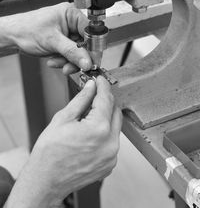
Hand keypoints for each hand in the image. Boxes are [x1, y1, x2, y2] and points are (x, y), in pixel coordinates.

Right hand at [6, 77, 121, 207]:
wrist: (45, 181)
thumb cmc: (49, 153)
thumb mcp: (63, 119)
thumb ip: (81, 100)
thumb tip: (90, 87)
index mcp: (98, 129)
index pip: (106, 99)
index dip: (103, 86)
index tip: (100, 80)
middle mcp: (110, 143)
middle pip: (115, 111)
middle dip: (106, 100)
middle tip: (94, 95)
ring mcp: (111, 156)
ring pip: (116, 126)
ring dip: (106, 116)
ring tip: (89, 115)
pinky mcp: (110, 164)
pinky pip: (113, 141)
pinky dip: (105, 132)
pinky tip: (91, 132)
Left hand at [14, 2, 91, 73]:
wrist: (12, 37)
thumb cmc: (26, 29)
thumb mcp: (52, 40)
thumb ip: (72, 51)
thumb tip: (87, 60)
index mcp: (72, 14)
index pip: (91, 32)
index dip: (92, 47)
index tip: (91, 60)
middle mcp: (71, 23)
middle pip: (86, 44)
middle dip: (78, 58)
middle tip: (72, 65)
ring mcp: (67, 34)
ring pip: (79, 53)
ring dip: (69, 61)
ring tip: (58, 62)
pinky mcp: (63, 43)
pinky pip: (71, 56)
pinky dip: (63, 61)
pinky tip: (54, 60)